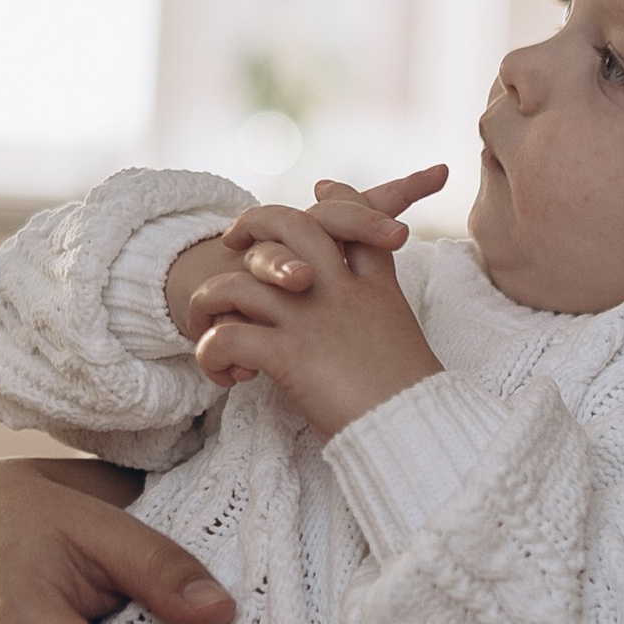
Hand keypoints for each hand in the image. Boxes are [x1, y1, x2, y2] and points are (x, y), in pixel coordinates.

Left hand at [180, 170, 449, 439]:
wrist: (417, 432)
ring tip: (206, 326)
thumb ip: (380, 317)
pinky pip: (228, 338)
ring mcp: (313, 320)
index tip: (321, 190)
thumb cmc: (411, 402)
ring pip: (240, 282)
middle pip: (293, 226)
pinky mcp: (290, 356)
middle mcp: (342, 293)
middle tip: (232, 240)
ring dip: (209, 302)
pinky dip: (212, 354)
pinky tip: (226, 376)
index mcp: (375, 289)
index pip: (357, 222)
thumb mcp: (404, 343)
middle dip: (255, 222)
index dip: (339, 200)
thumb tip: (366, 323)